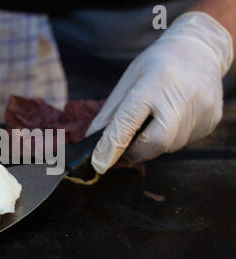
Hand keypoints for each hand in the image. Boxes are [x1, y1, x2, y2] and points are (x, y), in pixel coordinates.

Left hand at [86, 12, 232, 173]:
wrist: (200, 49)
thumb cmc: (158, 64)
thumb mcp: (129, 80)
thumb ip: (110, 114)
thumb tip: (92, 141)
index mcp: (154, 82)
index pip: (129, 121)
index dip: (112, 145)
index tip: (99, 163)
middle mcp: (181, 96)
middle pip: (155, 142)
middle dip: (135, 151)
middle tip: (126, 147)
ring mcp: (201, 109)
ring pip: (169, 146)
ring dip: (152, 143)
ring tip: (154, 120)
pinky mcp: (212, 119)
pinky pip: (184, 142)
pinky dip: (170, 138)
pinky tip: (172, 117)